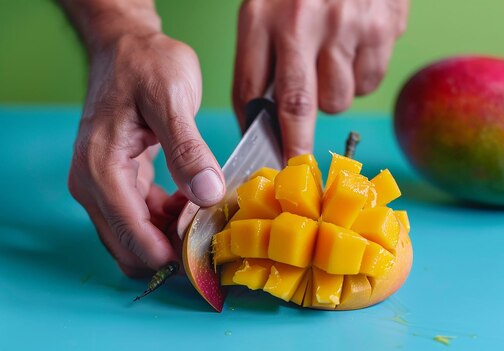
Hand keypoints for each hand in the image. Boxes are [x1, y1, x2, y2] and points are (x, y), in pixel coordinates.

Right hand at [68, 24, 224, 275]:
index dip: (174, 255)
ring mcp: (101, 187)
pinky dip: (167, 222)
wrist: (128, 47)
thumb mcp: (172, 99)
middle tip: (216, 234)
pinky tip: (192, 202)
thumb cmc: (146, 65)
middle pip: (131, 248)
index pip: (133, 237)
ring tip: (210, 215)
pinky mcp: (115, 183)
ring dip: (172, 237)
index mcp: (100, 170)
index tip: (211, 251)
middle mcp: (92, 185)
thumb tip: (207, 195)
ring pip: (136, 239)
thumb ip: (187, 149)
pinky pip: (140, 220)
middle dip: (174, 251)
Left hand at [232, 0, 407, 157]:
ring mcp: (347, 24)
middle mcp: (303, 20)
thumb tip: (260, 113)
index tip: (258, 152)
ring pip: (337, 99)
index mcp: (262, 14)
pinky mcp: (382, 28)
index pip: (249, 88)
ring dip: (331, 97)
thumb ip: (261, 54)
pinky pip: (367, 83)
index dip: (252, 126)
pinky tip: (354, 51)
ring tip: (330, 66)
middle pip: (297, 105)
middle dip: (295, 144)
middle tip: (296, 163)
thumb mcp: (266, 5)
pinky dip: (359, 79)